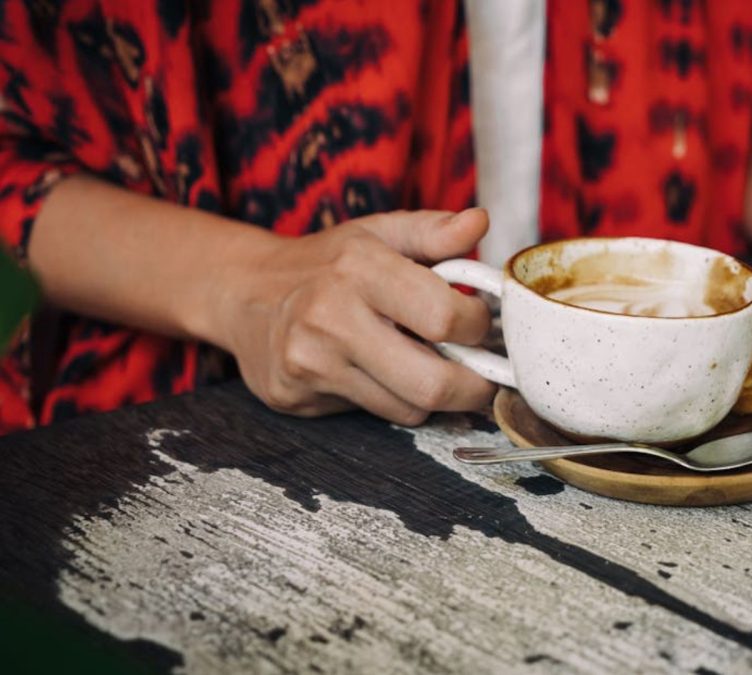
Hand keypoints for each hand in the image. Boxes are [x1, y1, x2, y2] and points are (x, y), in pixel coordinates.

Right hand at [214, 208, 496, 424]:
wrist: (243, 292)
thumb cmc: (326, 262)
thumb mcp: (379, 234)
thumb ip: (434, 231)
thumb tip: (479, 222)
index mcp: (359, 267)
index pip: (445, 317)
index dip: (478, 327)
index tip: (479, 324)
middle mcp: (329, 317)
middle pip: (432, 384)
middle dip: (472, 387)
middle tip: (482, 376)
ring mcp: (309, 362)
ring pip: (407, 408)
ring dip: (430, 394)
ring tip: (425, 364)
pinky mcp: (295, 397)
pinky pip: (372, 415)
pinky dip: (390, 400)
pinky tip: (376, 373)